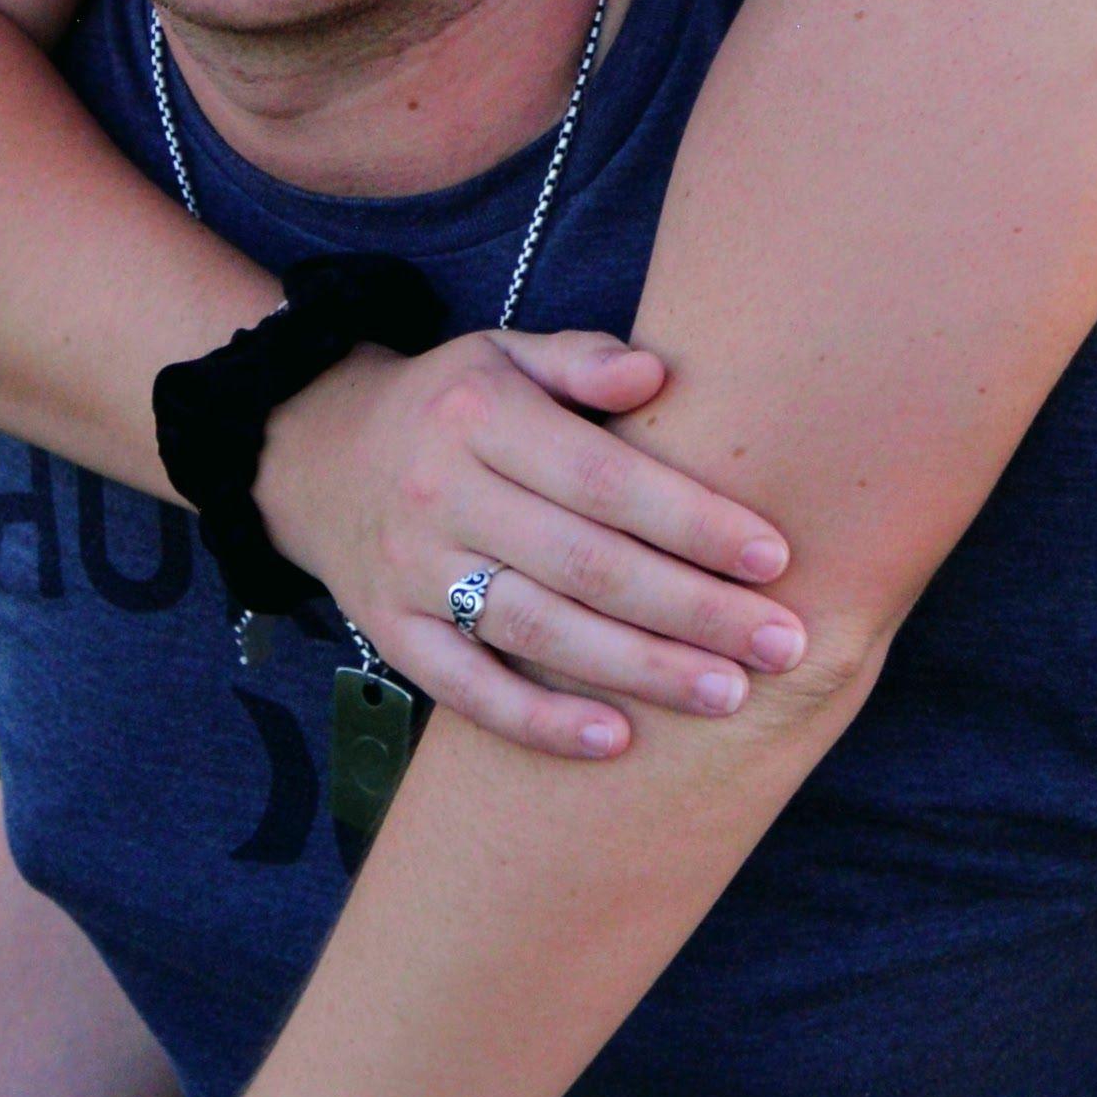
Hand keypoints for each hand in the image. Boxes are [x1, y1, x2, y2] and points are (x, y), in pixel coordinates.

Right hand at [252, 329, 803, 758]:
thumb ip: (580, 358)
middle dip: (692, 609)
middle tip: (783, 644)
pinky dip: (539, 721)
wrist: (313, 456)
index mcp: (479, 415)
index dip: (690, 521)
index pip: (602, 477)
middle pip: (584, 564)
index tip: (773, 557)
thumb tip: (656, 373)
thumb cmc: (452, 405)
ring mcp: (411, 570)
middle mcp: (440, 494)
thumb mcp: (504, 354)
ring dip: (639, 670)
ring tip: (728, 694)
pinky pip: (466, 689)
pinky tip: (615, 742)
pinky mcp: (391, 632)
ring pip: (538, 631)